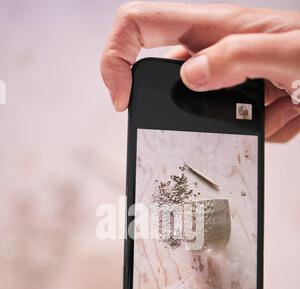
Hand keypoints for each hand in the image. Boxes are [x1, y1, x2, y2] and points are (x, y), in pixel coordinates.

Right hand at [101, 2, 299, 141]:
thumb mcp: (287, 52)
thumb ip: (236, 57)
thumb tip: (189, 76)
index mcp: (213, 28)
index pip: (139, 24)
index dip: (117, 57)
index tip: (123, 97)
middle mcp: (213, 51)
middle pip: (171, 82)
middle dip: (197, 112)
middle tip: (246, 106)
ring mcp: (226, 78)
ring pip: (207, 115)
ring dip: (247, 122)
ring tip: (284, 103)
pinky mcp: (240, 99)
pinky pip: (235, 127)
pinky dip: (264, 128)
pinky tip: (289, 109)